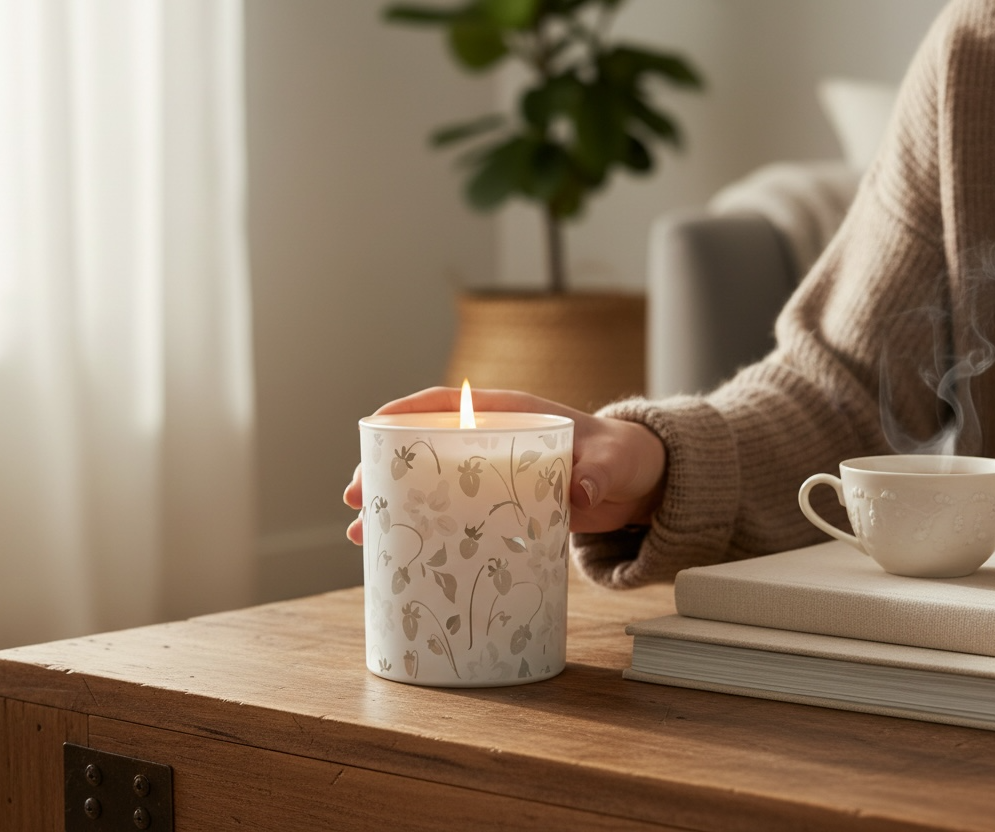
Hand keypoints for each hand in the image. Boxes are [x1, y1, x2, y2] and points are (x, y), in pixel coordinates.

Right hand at [343, 386, 666, 544]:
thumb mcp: (616, 461)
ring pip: (430, 484)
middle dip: (384, 468)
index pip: (449, 402)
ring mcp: (491, 475)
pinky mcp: (498, 506)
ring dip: (394, 505)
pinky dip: (424, 531)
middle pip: (425, 446)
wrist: (640, 486)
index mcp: (513, 413)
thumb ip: (600, 473)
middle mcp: (493, 440)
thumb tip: (580, 491)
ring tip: (360, 532)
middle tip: (354, 495)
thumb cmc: (624, 457)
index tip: (372, 426)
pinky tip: (398, 553)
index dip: (407, 410)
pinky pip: (452, 514)